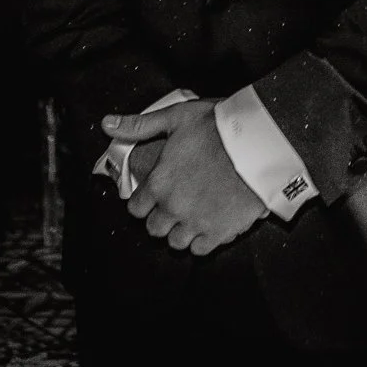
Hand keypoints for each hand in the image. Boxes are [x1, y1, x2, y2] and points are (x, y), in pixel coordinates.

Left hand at [103, 99, 265, 254]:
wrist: (260, 143)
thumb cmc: (219, 127)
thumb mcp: (176, 117)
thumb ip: (139, 125)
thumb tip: (106, 124)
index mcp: (159, 182)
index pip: (135, 209)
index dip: (143, 203)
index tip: (154, 197)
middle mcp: (173, 207)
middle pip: (154, 229)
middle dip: (162, 218)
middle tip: (176, 205)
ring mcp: (196, 222)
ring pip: (176, 242)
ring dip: (181, 231)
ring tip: (193, 216)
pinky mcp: (219, 231)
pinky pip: (201, 249)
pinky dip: (203, 240)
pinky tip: (210, 224)